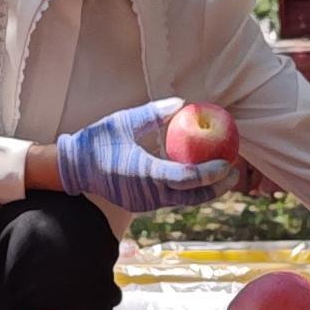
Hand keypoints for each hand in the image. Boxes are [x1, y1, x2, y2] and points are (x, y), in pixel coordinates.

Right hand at [55, 99, 238, 214]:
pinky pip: (173, 199)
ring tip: (225, 177)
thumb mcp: (123, 121)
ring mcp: (145, 203)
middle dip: (217, 187)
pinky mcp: (143, 205)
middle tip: (235, 173)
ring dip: (206, 191)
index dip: (209, 173)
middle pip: (191, 197)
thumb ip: (152, 114)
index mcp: (143, 174)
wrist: (74, 168)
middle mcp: (147, 194)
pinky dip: (190, 191)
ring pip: (184, 201)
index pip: (185, 179)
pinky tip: (201, 178)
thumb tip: (181, 104)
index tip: (227, 162)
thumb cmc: (98, 141)